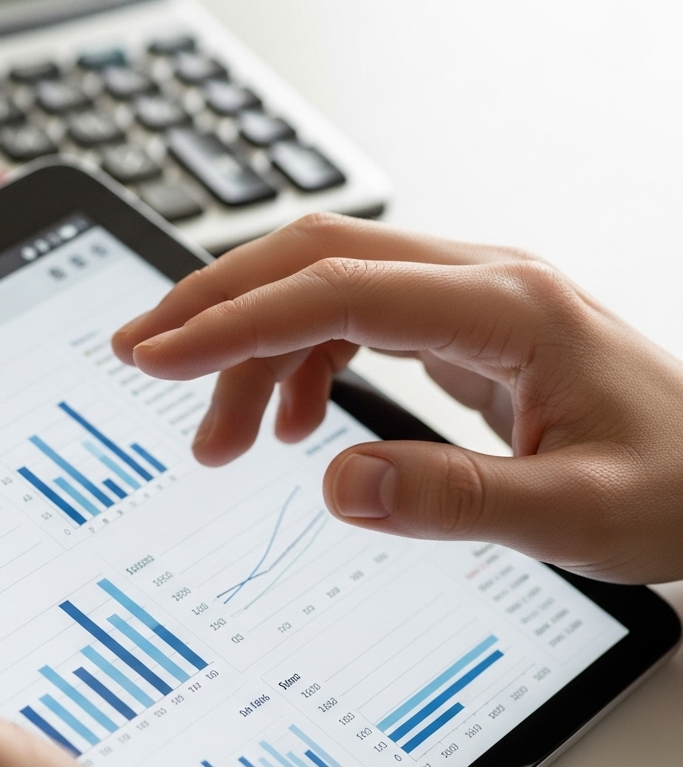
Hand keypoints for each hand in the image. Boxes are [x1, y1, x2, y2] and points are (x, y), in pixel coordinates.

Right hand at [112, 213, 682, 583]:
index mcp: (507, 307)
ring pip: (321, 285)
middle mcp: (481, 279)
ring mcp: (468, 294)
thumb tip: (338, 487)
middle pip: (314, 254)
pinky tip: (287, 423)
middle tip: (141, 355)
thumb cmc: (676, 481)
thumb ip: (459, 503)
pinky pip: (350, 317)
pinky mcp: (459, 321)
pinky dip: (296, 362)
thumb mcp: (580, 515)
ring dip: (251, 350)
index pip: (338, 288)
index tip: (159, 357)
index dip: (236, 321)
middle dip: (215, 303)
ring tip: (217, 440)